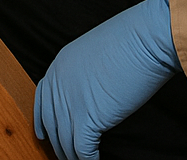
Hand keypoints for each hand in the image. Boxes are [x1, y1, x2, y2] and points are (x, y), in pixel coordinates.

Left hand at [34, 0, 179, 159]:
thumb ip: (83, 72)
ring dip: (73, 156)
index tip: (44, 135)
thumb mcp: (94, 51)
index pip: (42, 99)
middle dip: (58, 144)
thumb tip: (89, 92)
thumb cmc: (129, 39)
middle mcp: (59, 85)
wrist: (144, 39)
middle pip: (52, 125)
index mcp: (59, 65)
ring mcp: (70, 103)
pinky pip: (82, 151)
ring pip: (65, 143)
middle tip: (66, 155)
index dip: (42, 121)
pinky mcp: (87, 119)